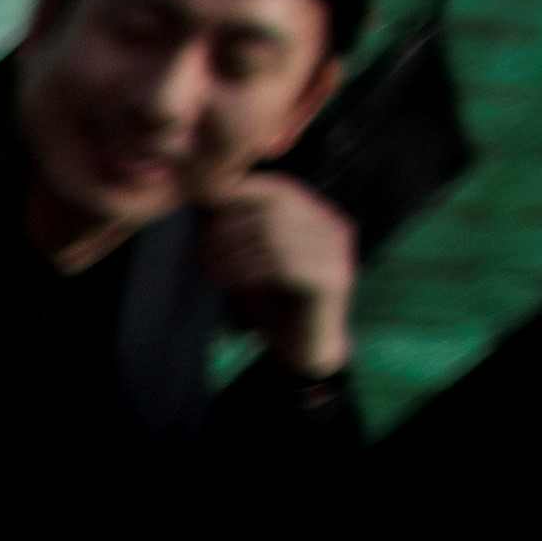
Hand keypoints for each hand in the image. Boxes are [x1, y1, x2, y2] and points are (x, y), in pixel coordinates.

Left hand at [191, 171, 360, 380]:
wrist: (304, 351)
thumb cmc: (273, 304)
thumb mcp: (252, 260)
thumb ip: (240, 232)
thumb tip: (207, 198)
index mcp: (319, 217)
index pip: (279, 189)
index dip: (240, 193)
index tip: (205, 206)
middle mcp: (334, 228)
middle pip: (276, 207)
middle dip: (232, 224)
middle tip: (204, 247)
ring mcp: (338, 252)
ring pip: (275, 234)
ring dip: (234, 251)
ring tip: (212, 269)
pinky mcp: (333, 279)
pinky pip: (284, 264)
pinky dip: (248, 271)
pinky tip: (229, 283)